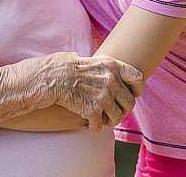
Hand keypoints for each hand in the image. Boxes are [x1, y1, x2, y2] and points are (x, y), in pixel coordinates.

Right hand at [28, 52, 143, 132]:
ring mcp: (103, 96)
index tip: (132, 94)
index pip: (137, 78)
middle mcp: (111, 80)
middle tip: (110, 112)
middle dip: (121, 110)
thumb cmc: (60, 66)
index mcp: (111, 65)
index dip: (137, 89)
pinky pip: (100, 126)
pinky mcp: (93, 110)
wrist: (47, 78)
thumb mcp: (85, 57)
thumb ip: (98, 66)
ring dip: (108, 120)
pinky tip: (87, 125)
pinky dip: (94, 128)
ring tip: (98, 118)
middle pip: (130, 103)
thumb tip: (101, 69)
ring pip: (117, 117)